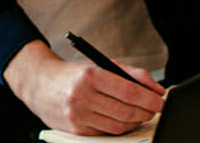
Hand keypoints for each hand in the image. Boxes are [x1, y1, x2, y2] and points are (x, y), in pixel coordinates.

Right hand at [3, 40, 165, 135]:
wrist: (39, 85)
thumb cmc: (74, 74)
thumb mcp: (101, 65)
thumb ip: (132, 74)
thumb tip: (157, 89)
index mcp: (91, 75)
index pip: (129, 92)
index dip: (150, 99)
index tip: (160, 101)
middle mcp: (83, 96)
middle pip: (127, 112)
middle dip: (146, 112)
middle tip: (153, 108)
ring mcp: (78, 115)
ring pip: (119, 126)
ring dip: (135, 121)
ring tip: (138, 113)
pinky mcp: (76, 130)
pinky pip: (107, 133)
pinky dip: (119, 128)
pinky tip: (121, 119)